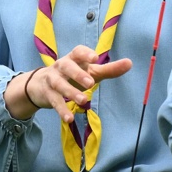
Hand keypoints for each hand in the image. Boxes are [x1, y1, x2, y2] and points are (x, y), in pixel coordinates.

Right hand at [11, 45, 132, 120]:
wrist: (41, 85)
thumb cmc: (72, 75)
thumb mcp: (90, 71)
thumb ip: (109, 69)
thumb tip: (130, 63)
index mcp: (73, 58)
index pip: (78, 51)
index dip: (85, 54)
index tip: (95, 58)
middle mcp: (61, 66)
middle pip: (67, 66)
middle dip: (78, 74)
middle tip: (91, 83)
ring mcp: (52, 80)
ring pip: (59, 84)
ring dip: (71, 92)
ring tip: (83, 100)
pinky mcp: (47, 94)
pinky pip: (54, 102)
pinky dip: (61, 110)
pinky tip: (69, 119)